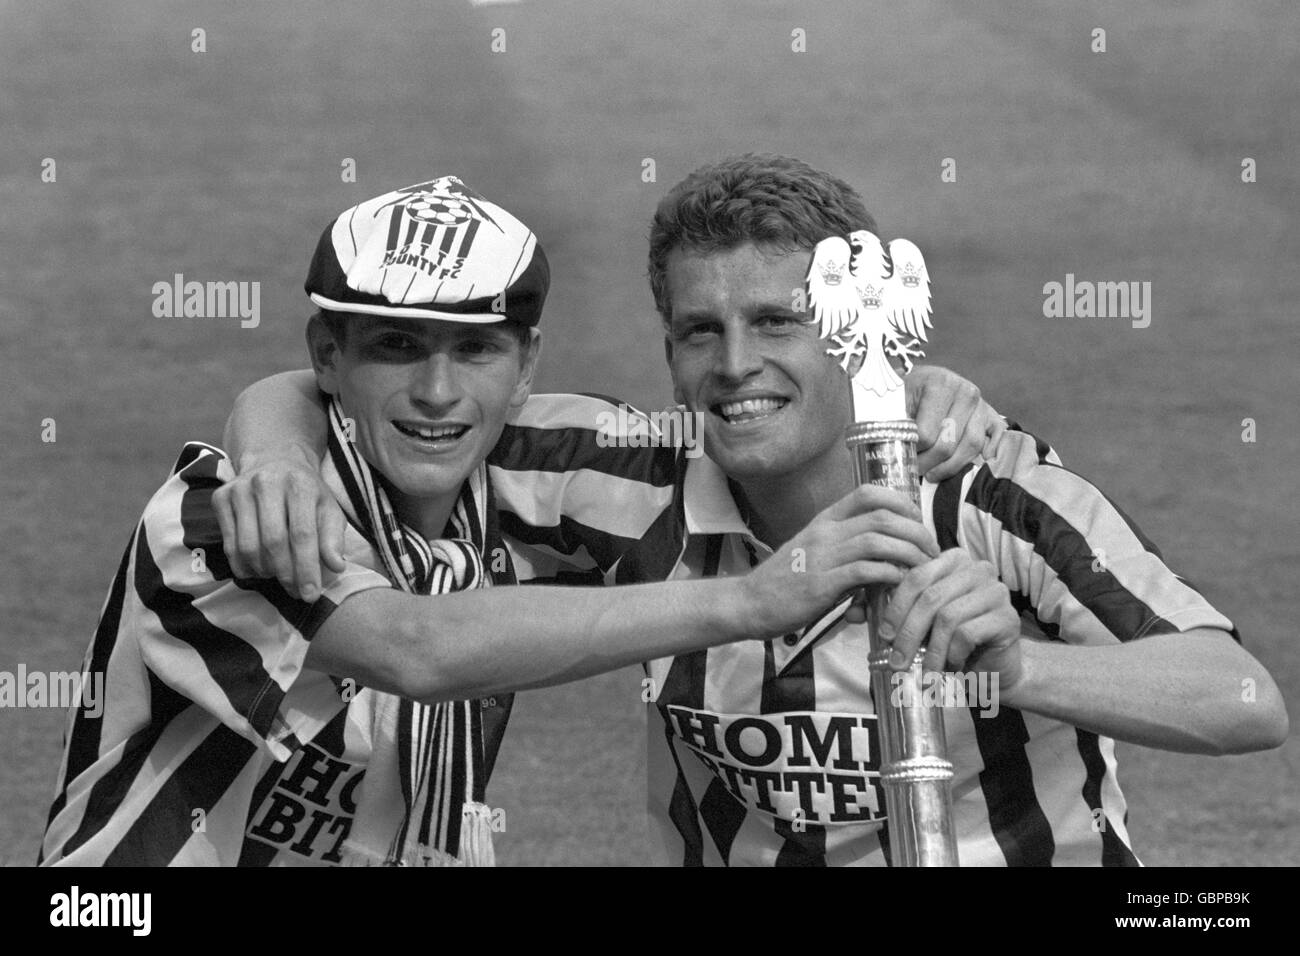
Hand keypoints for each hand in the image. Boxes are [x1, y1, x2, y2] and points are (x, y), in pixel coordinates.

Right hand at [211, 446, 346, 600]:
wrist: (275, 460)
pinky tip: (258, 570)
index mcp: (300, 484)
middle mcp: (267, 483)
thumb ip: (333, 537)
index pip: (302, 534)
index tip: (311, 594)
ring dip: (265, 572)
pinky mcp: (220, 498)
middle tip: (296, 593)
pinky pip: (229, 545)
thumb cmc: (307, 492)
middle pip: (273, 542)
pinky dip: (244, 566)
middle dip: (286, 574)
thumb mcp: (328, 509)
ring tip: (279, 578)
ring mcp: (239, 489)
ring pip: (248, 546)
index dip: (306, 568)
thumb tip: (336, 567)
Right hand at [738, 485, 939, 638]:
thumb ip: (845, 552)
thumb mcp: (814, 554)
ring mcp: (822, 557)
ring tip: (923, 567)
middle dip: (916, 530)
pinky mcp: (821, 584)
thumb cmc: (783, 582)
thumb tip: (881, 563)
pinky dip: (890, 575)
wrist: (749, 602)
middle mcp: (825, 533)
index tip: (917, 520)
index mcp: (824, 521)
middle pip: (883, 515)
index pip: (867, 493)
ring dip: (909, 553)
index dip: (900, 501)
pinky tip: (898, 583)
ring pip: (879, 541)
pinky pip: (866, 571)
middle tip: (930, 550)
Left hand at [877, 548, 1021, 685]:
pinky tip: (952, 666)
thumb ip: (892, 610)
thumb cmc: (950, 641)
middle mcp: (976, 569)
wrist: (992, 669)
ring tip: (925, 671)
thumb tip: (853, 613)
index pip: (916, 576)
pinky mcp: (1008, 617)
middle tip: (897, 661)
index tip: (884, 635)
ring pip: (948, 617)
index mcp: (952, 561)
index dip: (895, 607)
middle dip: (908, 633)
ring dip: (931, 650)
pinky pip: (967, 634)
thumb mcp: (919, 622)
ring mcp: (995, 591)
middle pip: (930, 597)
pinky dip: (953, 655)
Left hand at [904, 364, 1006, 480]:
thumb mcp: (891, 401)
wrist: (921, 381)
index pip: (926, 434)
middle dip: (928, 464)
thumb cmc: (904, 395)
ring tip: (933, 474)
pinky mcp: (993, 415)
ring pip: (972, 446)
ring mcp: (982, 404)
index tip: (902, 458)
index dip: (912, 452)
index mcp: (939, 384)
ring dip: (951, 467)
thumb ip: (893, 424)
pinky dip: (990, 454)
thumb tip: (893, 454)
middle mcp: (966, 392)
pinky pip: (997, 439)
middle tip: (915, 472)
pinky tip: (974, 465)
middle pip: (949, 443)